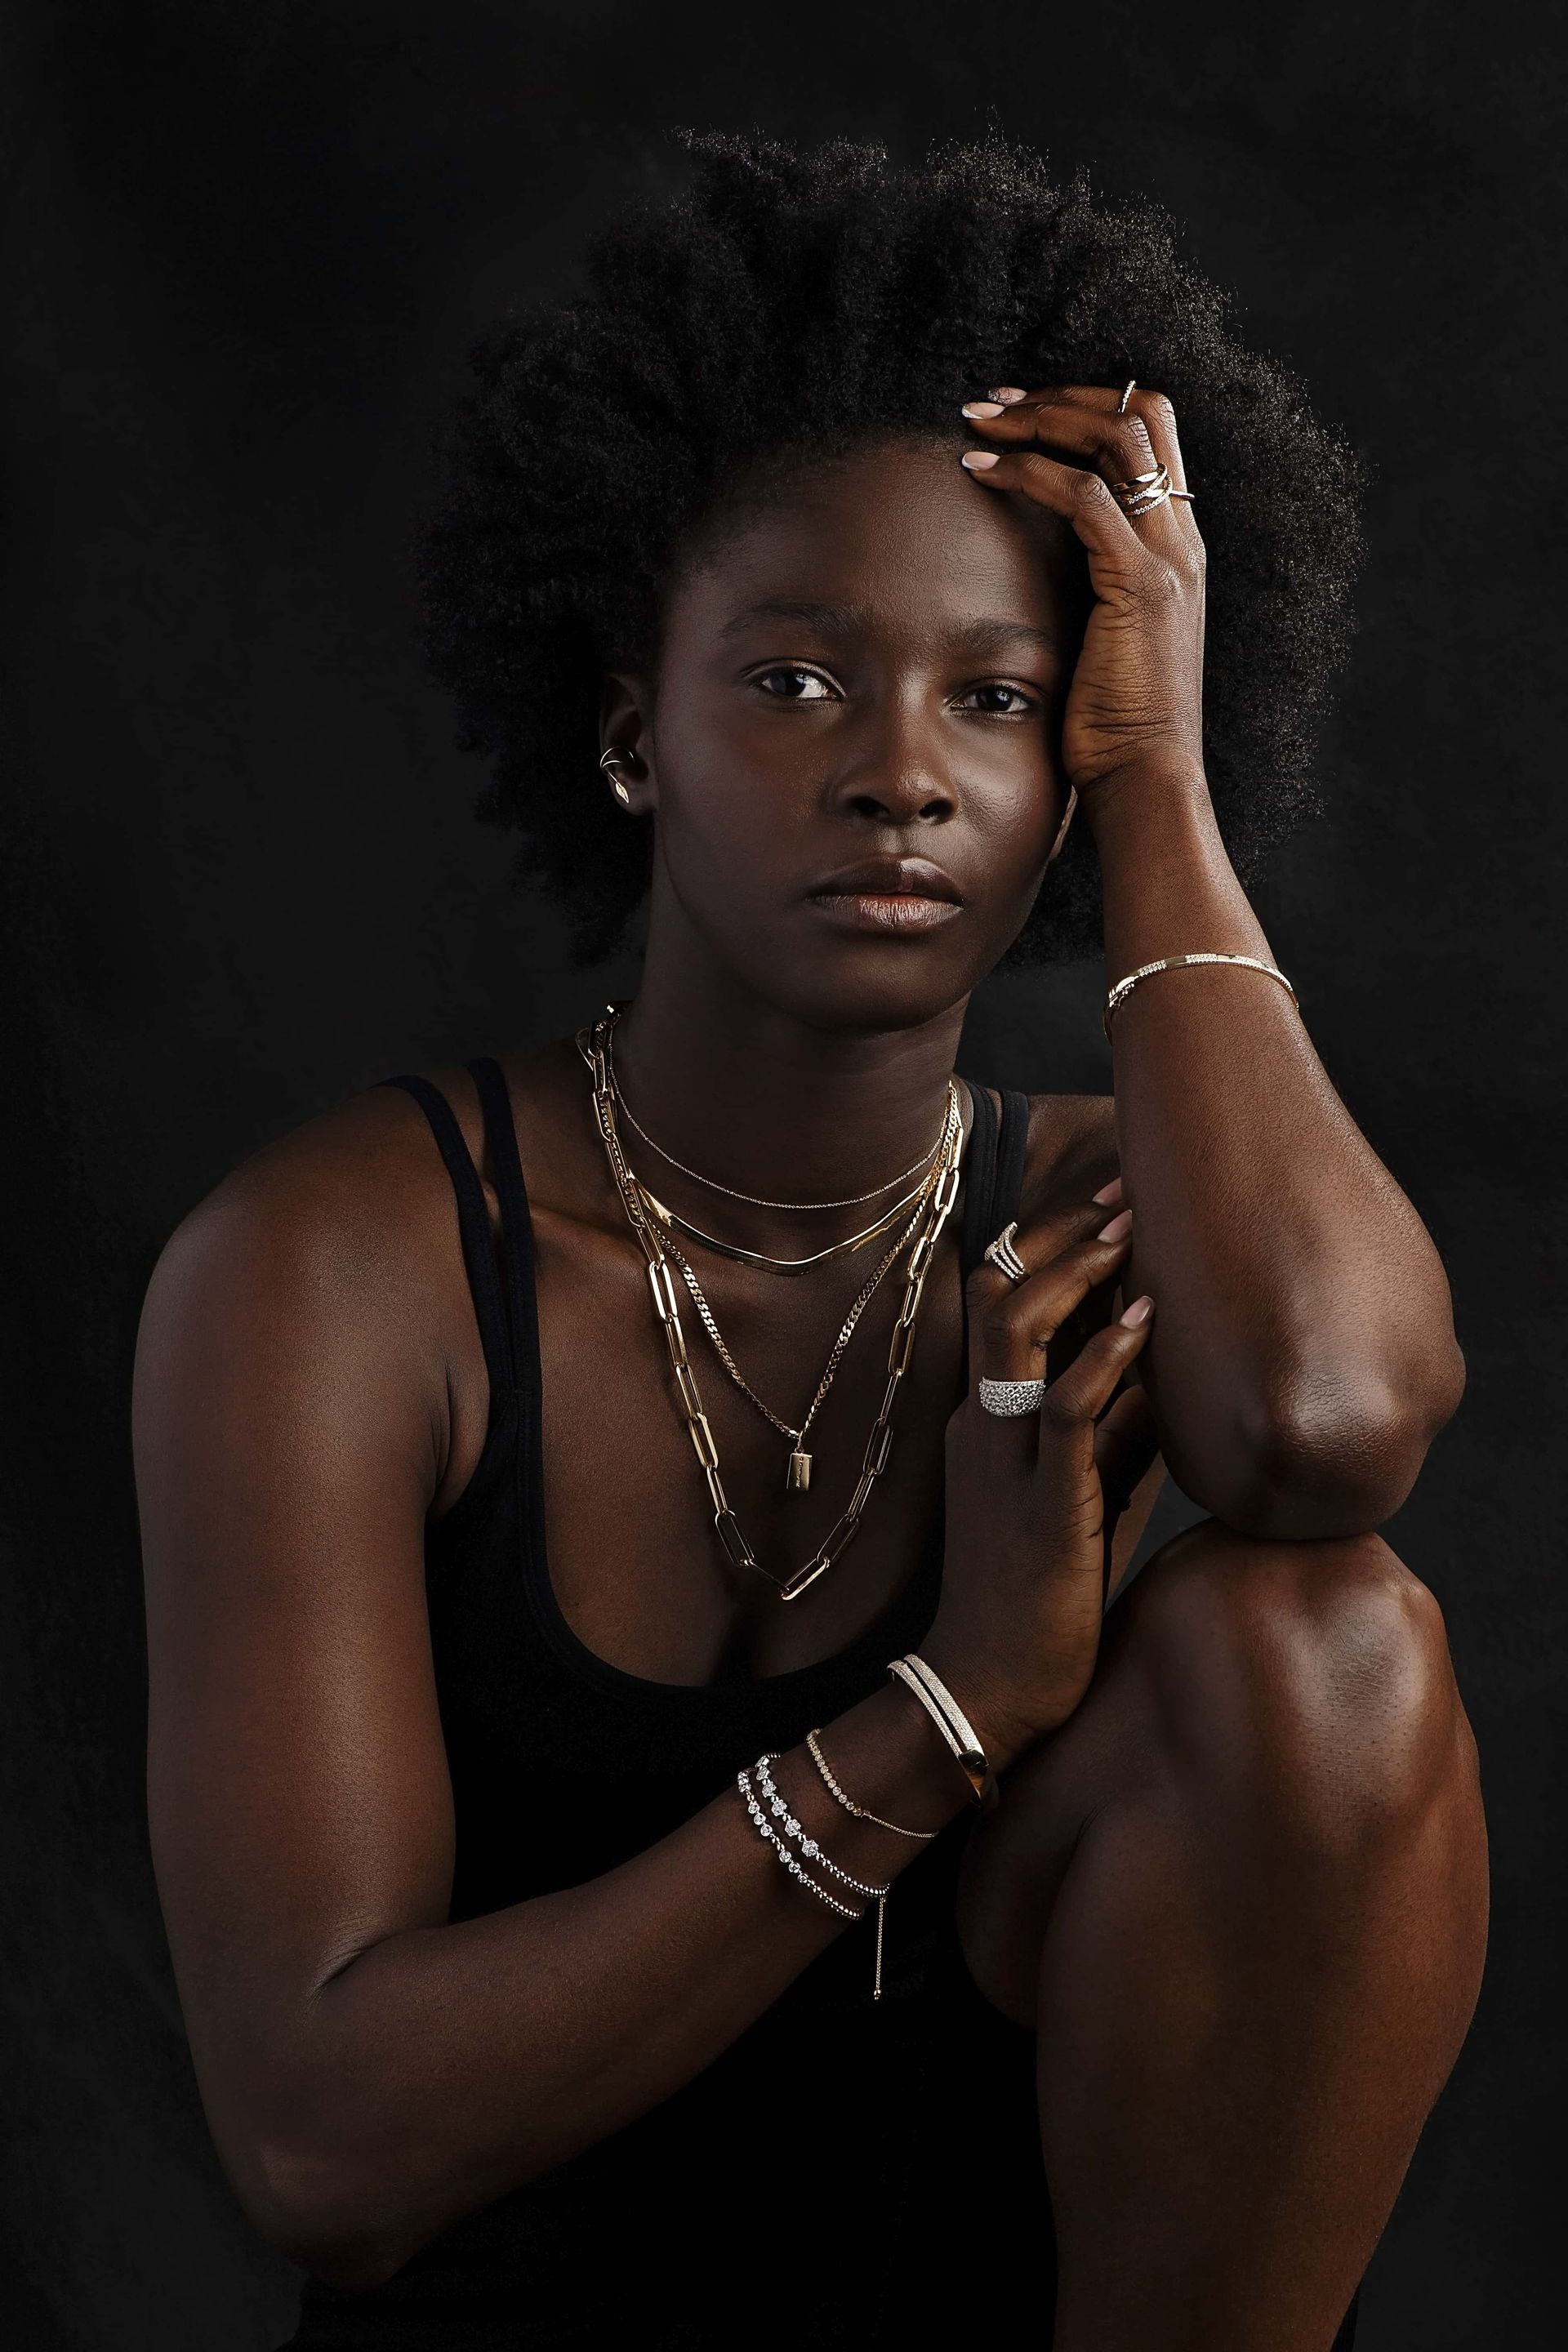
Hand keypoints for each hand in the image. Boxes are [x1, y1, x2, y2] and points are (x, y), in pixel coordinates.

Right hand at [921, 1189, 1158, 1763]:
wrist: (989, 1690)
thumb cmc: (1041, 1598)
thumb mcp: (1085, 1497)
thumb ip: (1116, 1434)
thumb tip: (1171, 1375)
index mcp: (982, 1421)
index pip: (1001, 1304)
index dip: (1049, 1246)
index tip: (1107, 1205)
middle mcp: (980, 1425)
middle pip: (1001, 1294)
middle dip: (1062, 1235)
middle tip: (1123, 1192)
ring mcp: (1003, 1459)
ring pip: (1016, 1333)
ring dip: (1077, 1275)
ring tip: (1131, 1235)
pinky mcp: (1040, 1503)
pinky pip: (1065, 1410)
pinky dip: (1105, 1358)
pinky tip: (1145, 1323)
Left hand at [958, 383, 1205, 803]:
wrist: (1146, 779)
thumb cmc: (1114, 725)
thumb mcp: (1104, 637)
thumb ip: (1088, 587)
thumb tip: (1032, 560)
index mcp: (1179, 547)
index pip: (1151, 434)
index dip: (1086, 406)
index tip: (1020, 410)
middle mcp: (1182, 540)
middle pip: (1141, 414)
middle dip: (1060, 396)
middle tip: (991, 402)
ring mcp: (1168, 559)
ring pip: (1117, 439)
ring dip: (1040, 419)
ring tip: (978, 423)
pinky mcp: (1140, 585)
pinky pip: (1085, 497)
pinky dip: (1028, 472)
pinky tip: (979, 470)